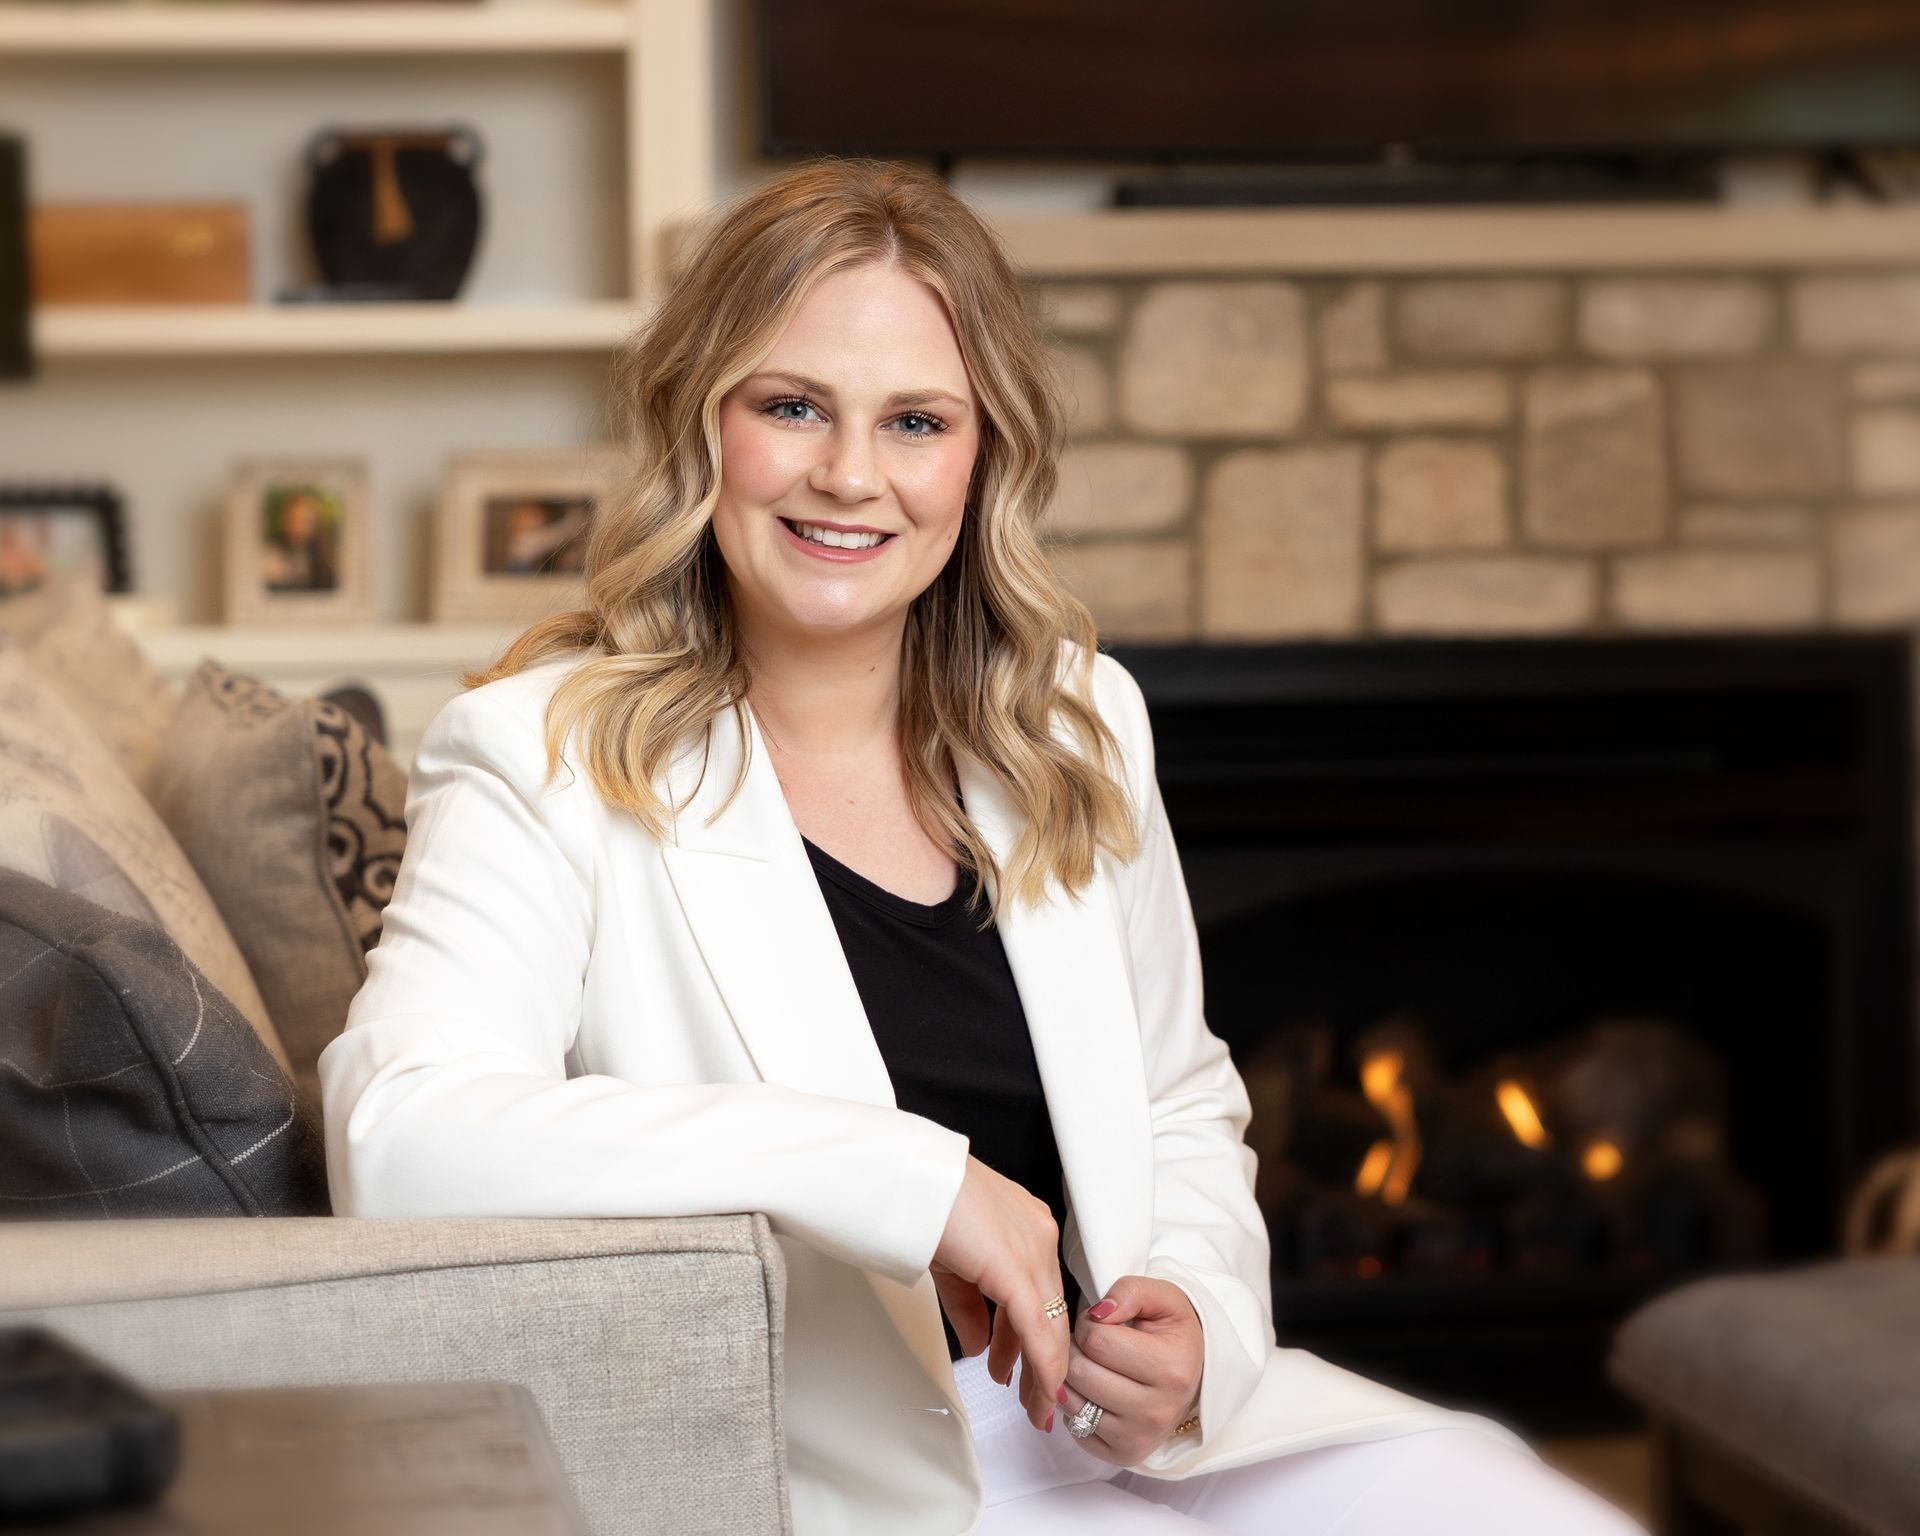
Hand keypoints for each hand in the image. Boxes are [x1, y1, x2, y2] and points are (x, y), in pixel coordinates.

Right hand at [931, 1156, 1069, 1430]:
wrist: (906, 1178)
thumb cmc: (922, 1204)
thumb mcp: (952, 1263)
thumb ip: (970, 1306)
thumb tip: (981, 1345)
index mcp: (1026, 1227)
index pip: (1041, 1294)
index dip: (1038, 1339)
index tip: (1032, 1372)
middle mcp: (1038, 1235)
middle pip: (1052, 1313)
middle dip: (1043, 1364)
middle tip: (1037, 1400)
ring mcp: (1032, 1249)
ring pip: (1050, 1323)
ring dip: (1042, 1370)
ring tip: (1033, 1403)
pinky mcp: (1014, 1266)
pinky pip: (1035, 1325)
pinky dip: (1041, 1362)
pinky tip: (1041, 1387)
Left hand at [1058, 1275, 1202, 1463]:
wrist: (1191, 1376)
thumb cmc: (1171, 1335)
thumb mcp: (1163, 1299)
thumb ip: (1130, 1291)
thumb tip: (1097, 1312)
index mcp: (1172, 1369)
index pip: (1097, 1340)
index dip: (1089, 1323)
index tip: (1103, 1323)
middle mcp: (1157, 1411)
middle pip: (1080, 1373)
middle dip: (1077, 1349)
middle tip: (1094, 1344)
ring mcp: (1140, 1438)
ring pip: (1071, 1401)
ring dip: (1073, 1376)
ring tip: (1094, 1364)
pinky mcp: (1122, 1455)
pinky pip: (1073, 1426)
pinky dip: (1077, 1405)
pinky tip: (1097, 1391)